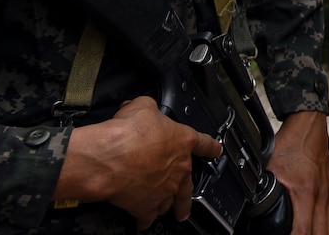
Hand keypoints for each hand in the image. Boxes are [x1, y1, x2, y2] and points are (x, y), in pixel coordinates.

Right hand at [55, 96, 219, 227]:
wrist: (112, 158)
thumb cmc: (128, 133)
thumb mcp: (142, 106)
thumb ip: (148, 108)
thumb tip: (141, 107)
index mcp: (181, 141)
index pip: (203, 144)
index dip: (211, 147)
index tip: (216, 151)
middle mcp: (177, 168)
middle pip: (189, 183)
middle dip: (188, 193)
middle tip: (188, 201)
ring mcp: (164, 190)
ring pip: (172, 202)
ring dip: (170, 206)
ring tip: (171, 212)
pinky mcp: (146, 206)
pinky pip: (148, 217)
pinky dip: (145, 220)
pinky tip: (143, 222)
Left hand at [267, 111, 328, 234]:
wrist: (310, 125)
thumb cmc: (290, 143)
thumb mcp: (270, 167)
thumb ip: (261, 188)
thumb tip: (247, 205)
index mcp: (305, 190)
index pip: (303, 229)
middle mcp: (321, 195)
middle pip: (321, 233)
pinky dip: (328, 230)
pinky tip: (321, 233)